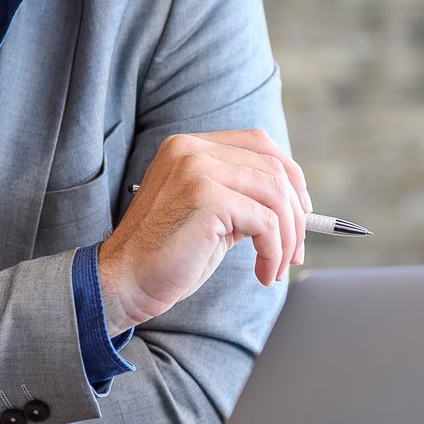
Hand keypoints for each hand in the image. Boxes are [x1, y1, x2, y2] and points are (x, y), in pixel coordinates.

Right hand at [95, 129, 311, 332]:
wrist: (123, 281)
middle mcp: (191, 149)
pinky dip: (274, 252)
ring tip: (278, 267)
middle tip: (295, 251)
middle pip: (274, 167)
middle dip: (296, 214)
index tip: (301, 211)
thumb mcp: (207, 215)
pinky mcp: (206, 198)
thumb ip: (240, 197)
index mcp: (188, 146)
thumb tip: (295, 206)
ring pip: (276, 194)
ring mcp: (197, 169)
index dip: (290, 175)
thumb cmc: (164, 256)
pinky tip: (263, 274)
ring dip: (288, 237)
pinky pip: (266, 222)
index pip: (258, 142)